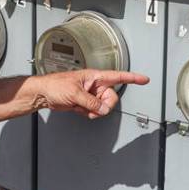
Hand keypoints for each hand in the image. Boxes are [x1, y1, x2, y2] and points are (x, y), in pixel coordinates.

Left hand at [33, 70, 149, 118]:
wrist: (44, 94)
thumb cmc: (55, 85)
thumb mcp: (74, 93)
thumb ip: (91, 102)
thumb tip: (103, 109)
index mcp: (95, 77)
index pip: (118, 76)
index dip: (132, 78)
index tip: (144, 79)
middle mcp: (94, 85)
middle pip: (111, 98)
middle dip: (103, 106)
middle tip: (91, 107)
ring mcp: (90, 95)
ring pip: (103, 107)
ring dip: (94, 111)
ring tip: (81, 107)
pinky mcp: (85, 103)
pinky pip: (95, 111)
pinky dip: (88, 113)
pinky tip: (78, 108)